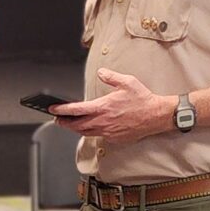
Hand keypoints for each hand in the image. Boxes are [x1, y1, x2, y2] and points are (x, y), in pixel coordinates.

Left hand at [51, 67, 177, 142]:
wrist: (157, 116)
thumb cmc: (143, 100)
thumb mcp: (127, 82)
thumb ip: (111, 77)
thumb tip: (101, 73)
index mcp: (103, 107)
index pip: (76, 110)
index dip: (62, 110)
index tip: (53, 109)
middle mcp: (103, 121)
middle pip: (76, 125)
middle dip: (64, 122)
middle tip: (57, 119)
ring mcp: (108, 131)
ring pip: (85, 132)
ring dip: (75, 128)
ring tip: (69, 124)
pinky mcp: (114, 137)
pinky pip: (97, 135)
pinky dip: (89, 132)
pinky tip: (89, 128)